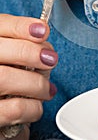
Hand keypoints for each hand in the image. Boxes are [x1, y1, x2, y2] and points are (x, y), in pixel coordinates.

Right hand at [0, 14, 57, 139]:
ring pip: (6, 78)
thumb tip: (45, 44)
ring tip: (46, 89)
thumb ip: (26, 45)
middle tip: (51, 59)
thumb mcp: (15, 57)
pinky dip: (33, 107)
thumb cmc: (9, 79)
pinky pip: (15, 108)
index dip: (22, 26)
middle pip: (0, 50)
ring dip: (36, 83)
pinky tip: (36, 106)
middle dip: (32, 53)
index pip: (0, 25)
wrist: (0, 114)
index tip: (43, 31)